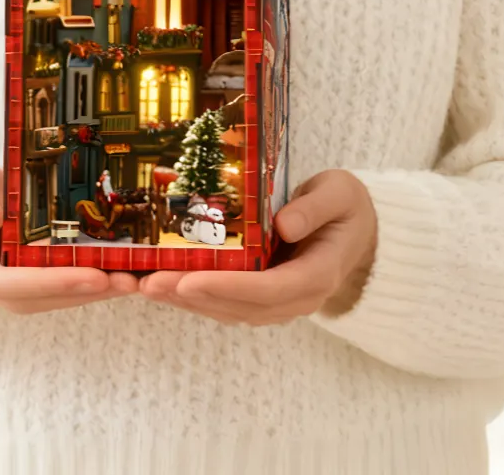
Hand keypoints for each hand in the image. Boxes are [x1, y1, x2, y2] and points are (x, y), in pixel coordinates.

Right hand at [0, 157, 138, 313]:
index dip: (48, 282)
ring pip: (45, 300)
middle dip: (78, 292)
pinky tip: (114, 274)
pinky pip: (51, 288)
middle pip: (30, 299)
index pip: (3, 282)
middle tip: (123, 281)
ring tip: (128, 280)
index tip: (91, 275)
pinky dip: (83, 284)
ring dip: (87, 293)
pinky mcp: (20, 279)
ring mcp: (0, 285)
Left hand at [139, 170, 377, 325]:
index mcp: (316, 275)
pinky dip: (195, 297)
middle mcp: (296, 298)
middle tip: (150, 283)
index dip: (228, 287)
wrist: (358, 230)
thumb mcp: (340, 194)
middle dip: (193, 296)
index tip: (190, 280)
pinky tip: (164, 285)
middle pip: (240, 306)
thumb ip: (315, 208)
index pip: (269, 289)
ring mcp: (279, 302)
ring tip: (146, 285)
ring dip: (186, 302)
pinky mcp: (263, 295)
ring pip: (228, 310)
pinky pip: (227, 303)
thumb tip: (282, 224)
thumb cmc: (346, 207)